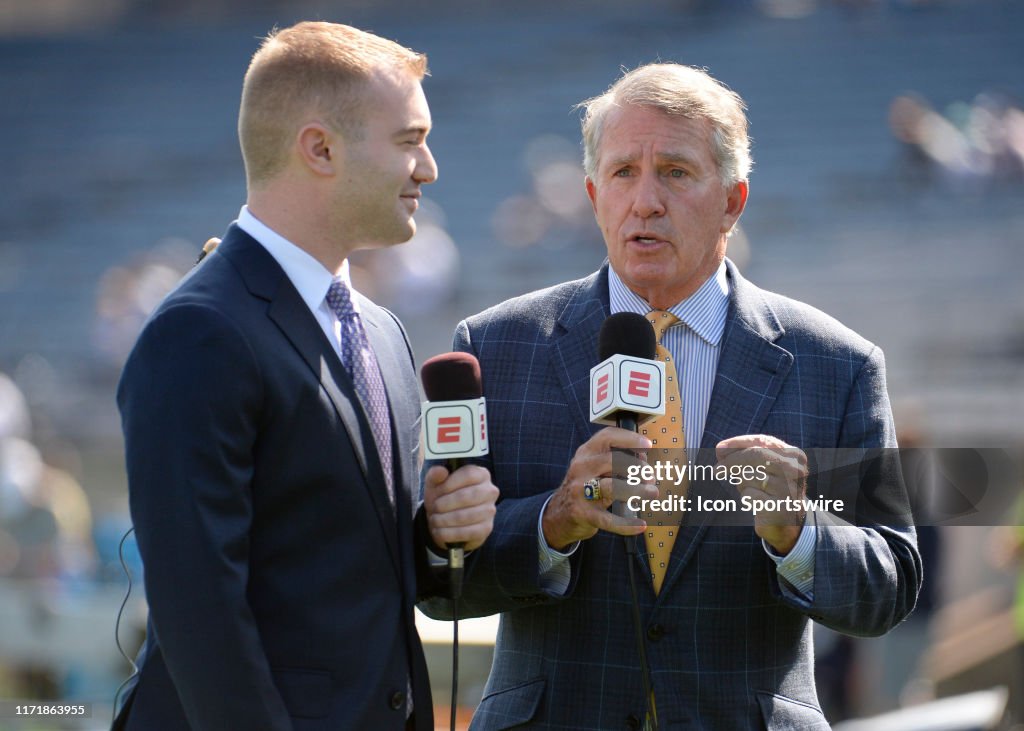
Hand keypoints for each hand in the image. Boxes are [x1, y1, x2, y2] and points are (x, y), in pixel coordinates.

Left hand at [423, 464, 498, 551]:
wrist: (447, 520)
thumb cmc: (443, 497)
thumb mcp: (435, 484)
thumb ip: (435, 475)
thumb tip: (440, 471)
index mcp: (480, 474)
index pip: (468, 474)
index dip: (450, 483)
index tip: (438, 491)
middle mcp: (490, 491)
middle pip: (466, 496)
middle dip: (444, 504)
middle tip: (434, 507)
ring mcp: (490, 510)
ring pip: (465, 516)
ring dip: (444, 520)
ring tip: (435, 520)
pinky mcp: (486, 528)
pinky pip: (467, 532)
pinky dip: (449, 533)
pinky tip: (440, 530)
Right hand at [542, 427, 658, 550]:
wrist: (558, 514)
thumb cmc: (585, 488)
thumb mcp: (594, 468)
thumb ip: (615, 462)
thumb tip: (643, 462)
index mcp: (586, 453)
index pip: (607, 437)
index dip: (630, 439)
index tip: (647, 445)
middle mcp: (581, 468)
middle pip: (612, 460)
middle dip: (636, 467)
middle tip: (650, 476)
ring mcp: (580, 491)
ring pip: (611, 487)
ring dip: (636, 490)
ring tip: (652, 493)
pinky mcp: (583, 513)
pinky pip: (609, 519)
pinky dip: (627, 524)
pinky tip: (641, 525)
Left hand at [716, 434, 808, 553]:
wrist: (788, 521)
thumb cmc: (770, 488)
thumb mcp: (763, 467)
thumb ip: (744, 454)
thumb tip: (720, 449)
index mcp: (794, 455)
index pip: (762, 441)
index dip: (738, 443)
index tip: (719, 448)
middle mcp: (795, 470)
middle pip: (755, 455)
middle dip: (731, 461)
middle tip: (716, 470)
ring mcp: (788, 488)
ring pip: (749, 476)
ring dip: (741, 483)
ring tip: (749, 489)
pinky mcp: (778, 507)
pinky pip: (748, 495)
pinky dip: (745, 496)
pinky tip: (754, 501)